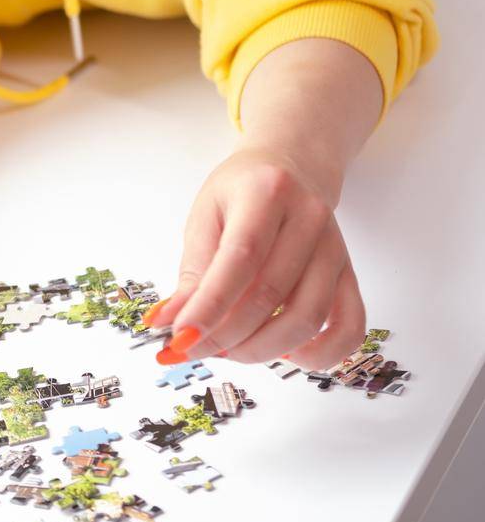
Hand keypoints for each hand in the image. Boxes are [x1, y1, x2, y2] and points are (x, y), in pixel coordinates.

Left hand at [147, 145, 366, 370]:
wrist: (292, 167)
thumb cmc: (243, 191)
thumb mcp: (206, 214)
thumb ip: (193, 270)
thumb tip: (170, 322)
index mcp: (266, 193)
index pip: (240, 259)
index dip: (209, 306)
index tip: (181, 338)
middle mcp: (308, 219)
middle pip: (270, 294)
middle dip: (226, 334)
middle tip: (194, 348)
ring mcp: (334, 249)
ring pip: (307, 317)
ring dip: (262, 348)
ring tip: (229, 350)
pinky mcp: (349, 274)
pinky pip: (350, 326)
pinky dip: (320, 354)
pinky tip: (286, 354)